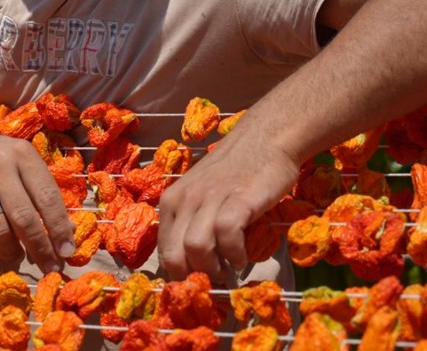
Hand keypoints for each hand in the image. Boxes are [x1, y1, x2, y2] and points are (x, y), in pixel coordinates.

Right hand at [0, 126, 75, 273]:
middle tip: (49, 266)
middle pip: (23, 217)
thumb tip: (65, 235)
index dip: (59, 228)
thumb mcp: (22, 164)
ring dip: (11, 251)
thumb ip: (42, 193)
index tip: (67, 252)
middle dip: (40, 248)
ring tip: (16, 255)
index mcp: (22, 155)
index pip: (47, 197)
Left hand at [156, 128, 298, 281]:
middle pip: (173, 255)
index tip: (196, 288)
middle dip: (192, 279)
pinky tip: (242, 258)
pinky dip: (234, 255)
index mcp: (171, 201)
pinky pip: (227, 236)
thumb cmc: (234, 171)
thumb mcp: (201, 194)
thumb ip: (192, 222)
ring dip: (213, 269)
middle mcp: (183, 199)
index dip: (178, 277)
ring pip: (195, 248)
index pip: (162, 252)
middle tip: (212, 284)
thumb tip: (191, 266)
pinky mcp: (237, 199)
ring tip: (228, 272)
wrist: (264, 139)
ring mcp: (209, 198)